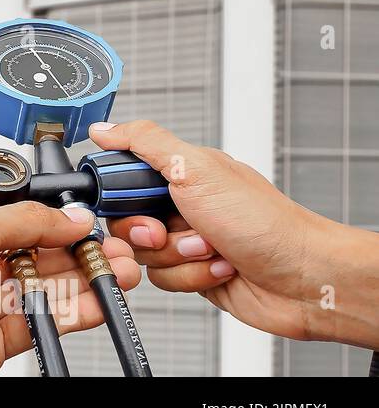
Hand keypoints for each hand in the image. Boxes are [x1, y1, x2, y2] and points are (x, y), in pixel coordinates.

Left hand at [0, 200, 141, 373]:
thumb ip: (21, 219)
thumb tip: (64, 215)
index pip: (10, 224)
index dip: (48, 222)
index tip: (82, 221)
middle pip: (32, 256)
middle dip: (75, 250)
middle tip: (111, 245)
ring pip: (42, 290)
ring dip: (83, 279)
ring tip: (119, 270)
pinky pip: (42, 323)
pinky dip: (74, 312)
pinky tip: (98, 301)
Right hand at [94, 120, 378, 349]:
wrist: (302, 277)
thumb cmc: (263, 222)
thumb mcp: (196, 169)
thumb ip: (145, 143)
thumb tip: (105, 128)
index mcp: (182, 172)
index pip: (122, 177)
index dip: (119, 195)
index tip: (134, 202)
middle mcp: (183, 204)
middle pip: (125, 220)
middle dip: (149, 231)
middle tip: (170, 229)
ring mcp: (188, 239)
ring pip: (144, 253)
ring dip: (177, 256)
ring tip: (211, 249)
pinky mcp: (194, 272)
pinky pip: (163, 279)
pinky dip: (191, 275)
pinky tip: (220, 267)